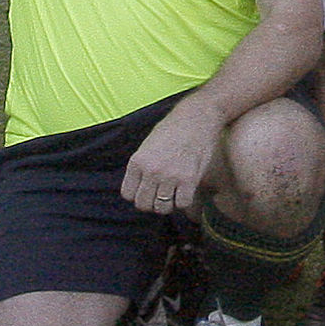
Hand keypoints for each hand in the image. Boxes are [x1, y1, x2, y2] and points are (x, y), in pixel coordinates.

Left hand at [120, 100, 221, 216]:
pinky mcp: (189, 179)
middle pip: (143, 204)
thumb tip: (142, 189)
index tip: (147, 190)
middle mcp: (151, 171)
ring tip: (173, 194)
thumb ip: (142, 167)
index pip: (128, 194)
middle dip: (151, 203)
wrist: (197, 117)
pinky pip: (182, 204)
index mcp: (137, 161)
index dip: (138, 195)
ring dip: (168, 204)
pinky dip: (184, 201)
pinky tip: (186, 191)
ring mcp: (170, 176)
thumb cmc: (173, 129)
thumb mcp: (148, 145)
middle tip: (161, 195)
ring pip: (162, 208)